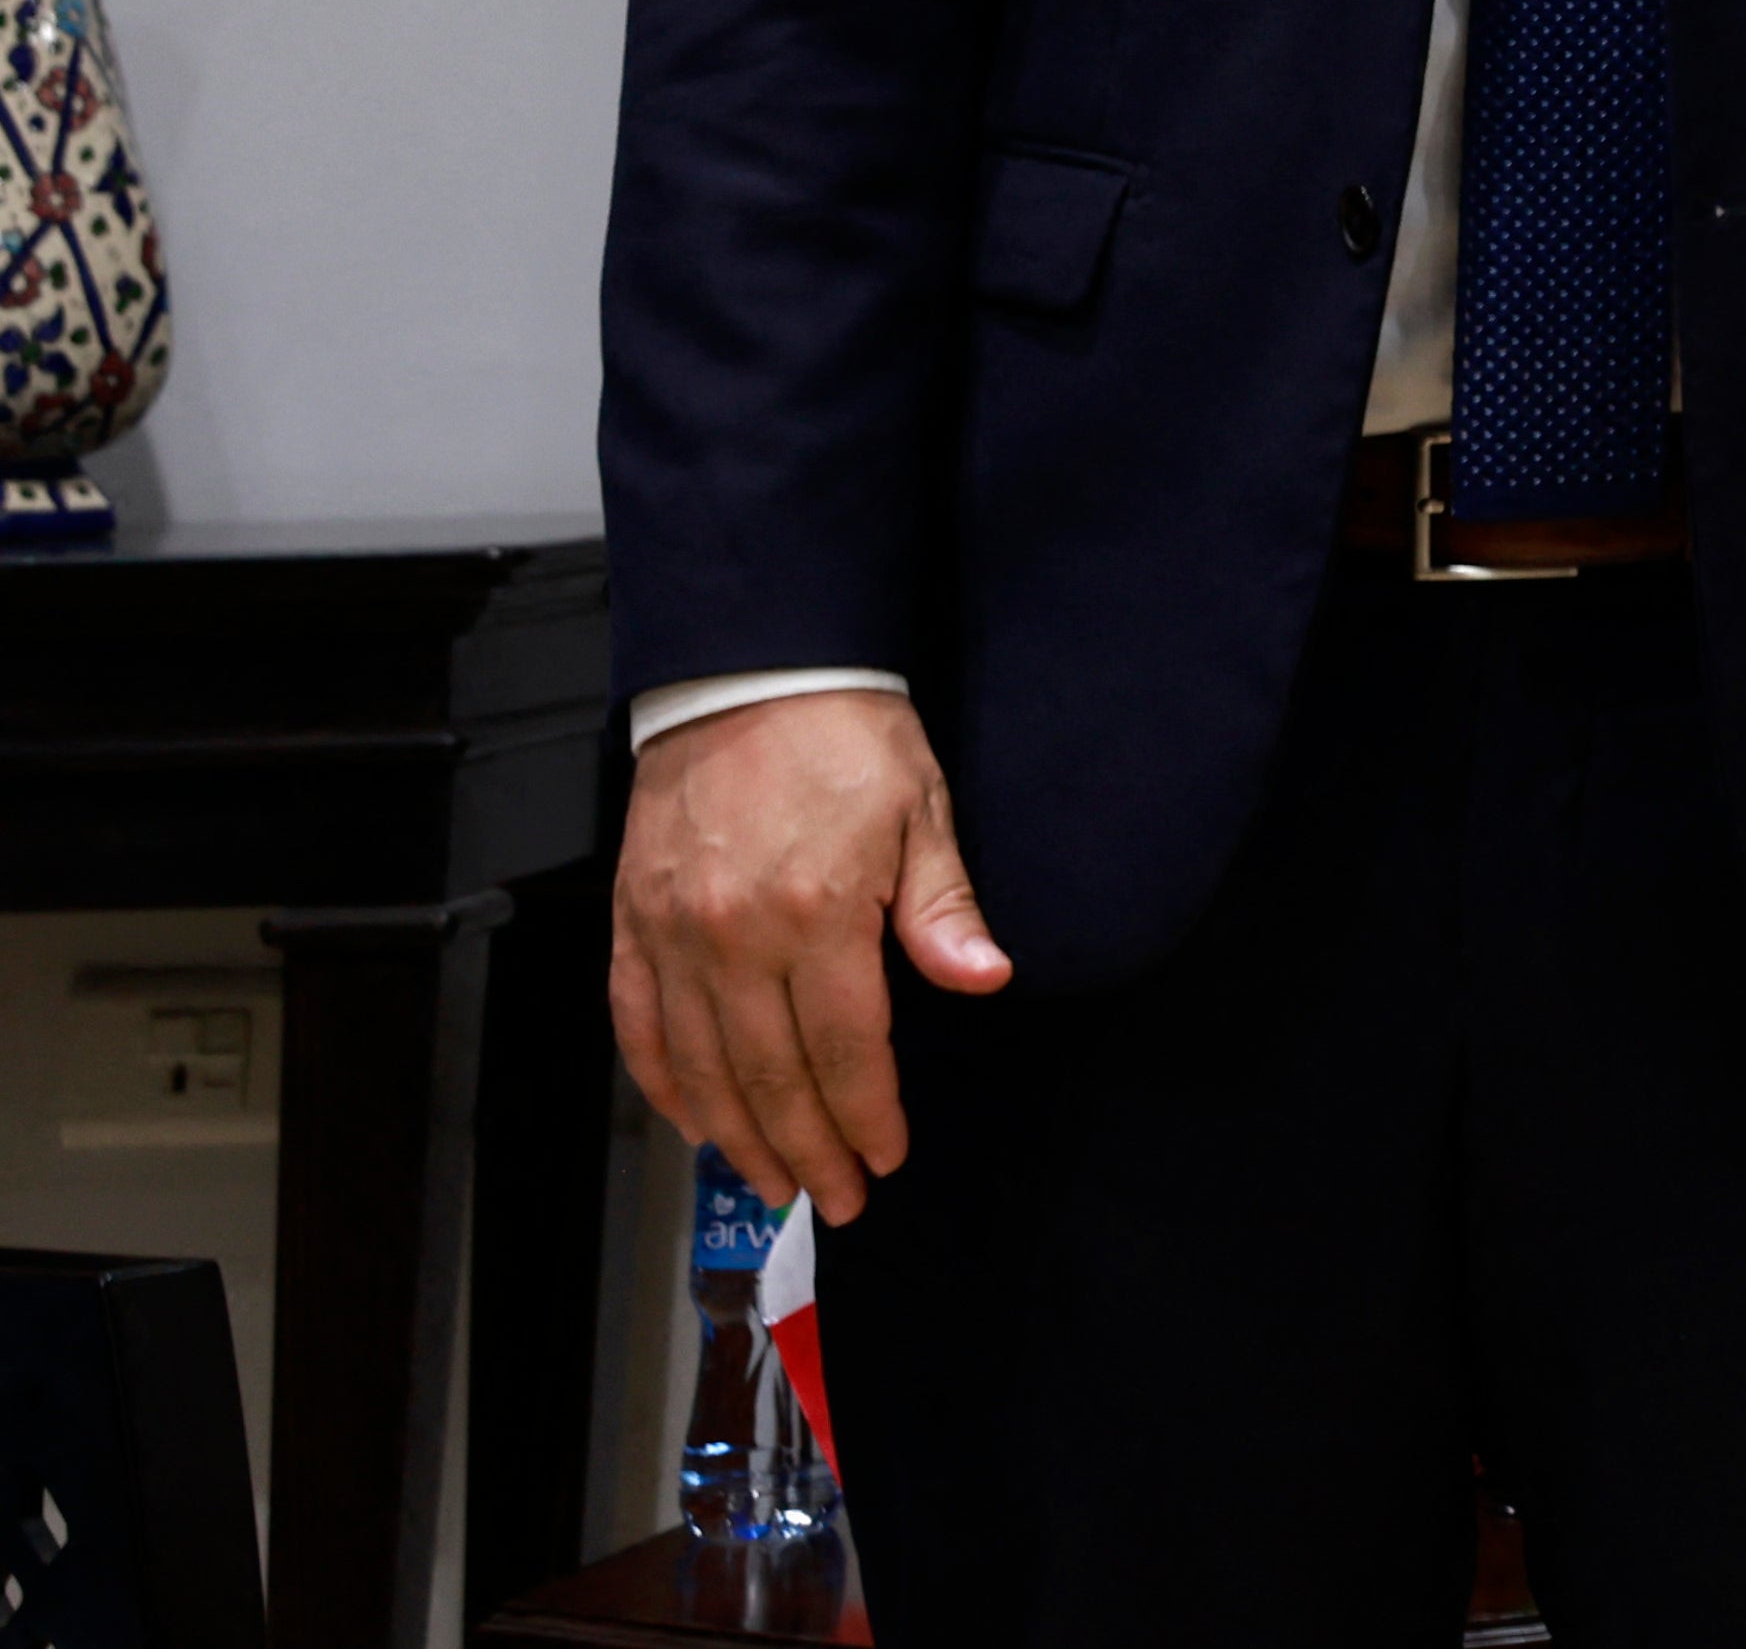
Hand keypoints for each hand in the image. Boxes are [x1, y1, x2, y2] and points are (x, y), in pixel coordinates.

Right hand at [608, 689, 1012, 1226]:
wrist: (748, 672)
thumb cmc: (844, 735)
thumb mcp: (921, 809)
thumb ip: (943, 908)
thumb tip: (986, 979)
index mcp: (817, 912)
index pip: (846, 1050)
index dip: (866, 1116)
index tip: (884, 1157)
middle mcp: (735, 937)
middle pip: (772, 1077)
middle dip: (808, 1150)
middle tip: (833, 1199)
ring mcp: (674, 934)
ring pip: (701, 1068)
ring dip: (738, 1137)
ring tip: (772, 1182)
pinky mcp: (632, 923)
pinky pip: (639, 1026)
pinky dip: (664, 1084)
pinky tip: (694, 1121)